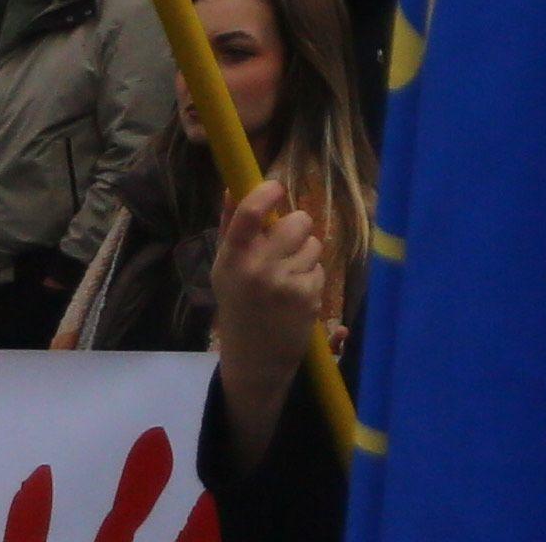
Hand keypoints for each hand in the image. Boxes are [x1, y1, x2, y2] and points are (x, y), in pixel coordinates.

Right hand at [209, 180, 336, 467]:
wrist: (254, 359)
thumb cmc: (238, 305)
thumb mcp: (226, 268)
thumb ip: (230, 226)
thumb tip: (232, 185)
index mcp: (232, 258)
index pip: (249, 213)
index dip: (266, 192)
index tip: (276, 187)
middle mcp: (258, 268)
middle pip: (298, 220)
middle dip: (296, 228)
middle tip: (285, 246)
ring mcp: (285, 282)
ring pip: (314, 243)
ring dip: (306, 254)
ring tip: (287, 276)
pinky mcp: (308, 296)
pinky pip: (320, 268)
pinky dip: (311, 278)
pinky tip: (295, 296)